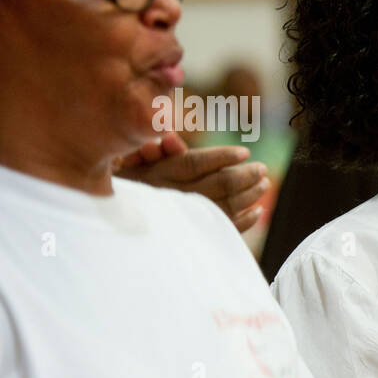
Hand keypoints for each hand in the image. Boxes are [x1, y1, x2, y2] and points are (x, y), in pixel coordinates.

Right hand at [114, 132, 269, 231]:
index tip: (244, 152)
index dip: (222, 156)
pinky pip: (224, 230)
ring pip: (226, 206)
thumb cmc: (123, 189)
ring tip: (264, 184)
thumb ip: (158, 152)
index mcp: (157, 176)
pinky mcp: (192, 239)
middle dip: (245, 175)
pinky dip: (245, 220)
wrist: (114, 228)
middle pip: (219, 184)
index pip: (195, 163)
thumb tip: (171, 138)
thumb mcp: (132, 167)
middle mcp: (173, 198)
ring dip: (250, 194)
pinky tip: (257, 210)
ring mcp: (184, 220)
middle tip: (262, 169)